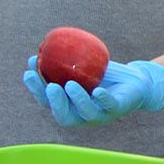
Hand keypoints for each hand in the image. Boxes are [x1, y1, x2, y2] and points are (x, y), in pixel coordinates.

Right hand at [23, 56, 163, 128]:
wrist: (135, 81)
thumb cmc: (104, 75)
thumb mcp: (83, 67)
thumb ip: (64, 62)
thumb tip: (40, 47)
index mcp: (71, 106)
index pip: (48, 102)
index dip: (37, 91)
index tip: (28, 73)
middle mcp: (83, 114)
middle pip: (64, 115)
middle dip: (54, 103)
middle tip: (50, 87)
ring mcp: (101, 114)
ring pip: (85, 114)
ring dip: (76, 100)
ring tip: (69, 85)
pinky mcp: (118, 108)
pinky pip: (109, 106)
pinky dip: (102, 99)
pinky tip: (97, 91)